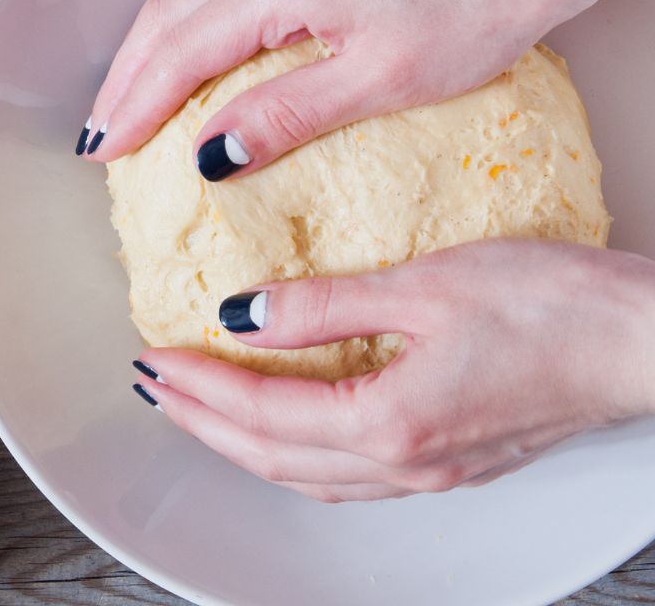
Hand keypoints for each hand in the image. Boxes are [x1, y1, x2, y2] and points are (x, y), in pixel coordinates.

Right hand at [77, 0, 609, 173]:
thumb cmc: (478, 4)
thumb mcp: (384, 79)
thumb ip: (288, 113)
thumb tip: (215, 152)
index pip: (181, 51)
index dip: (135, 106)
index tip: (106, 149)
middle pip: (167, 12)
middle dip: (124, 77)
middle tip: (99, 132)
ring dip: (146, 36)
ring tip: (127, 86)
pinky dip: (183, 0)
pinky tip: (187, 23)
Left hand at [131, 239, 654, 501]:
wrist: (645, 342)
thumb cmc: (555, 309)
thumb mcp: (425, 286)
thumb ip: (325, 306)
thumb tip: (242, 315)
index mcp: (389, 423)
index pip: (263, 412)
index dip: (199, 388)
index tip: (154, 360)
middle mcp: (402, 462)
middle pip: (272, 455)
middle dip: (203, 422)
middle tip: (155, 387)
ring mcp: (429, 470)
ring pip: (306, 473)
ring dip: (243, 442)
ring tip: (201, 407)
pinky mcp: (451, 459)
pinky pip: (347, 474)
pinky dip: (296, 452)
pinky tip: (286, 428)